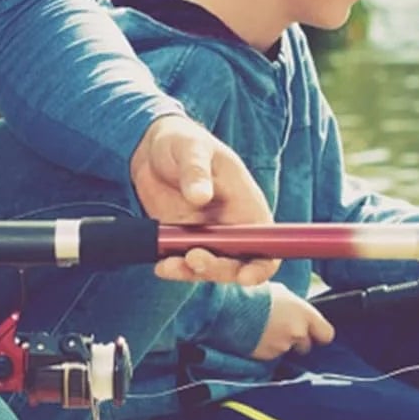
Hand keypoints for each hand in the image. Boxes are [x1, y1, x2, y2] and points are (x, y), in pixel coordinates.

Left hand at [130, 114, 277, 285]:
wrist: (151, 149)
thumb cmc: (182, 142)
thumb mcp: (191, 149)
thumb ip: (196, 171)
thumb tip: (200, 196)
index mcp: (247, 205)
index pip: (268, 245)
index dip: (262, 266)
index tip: (245, 277)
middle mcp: (231, 226)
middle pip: (238, 264)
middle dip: (218, 269)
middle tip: (194, 258)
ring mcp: (206, 237)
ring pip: (208, 268)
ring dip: (191, 272)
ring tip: (169, 265)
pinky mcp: (181, 241)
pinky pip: (182, 263)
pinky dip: (174, 268)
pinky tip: (161, 265)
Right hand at [251, 284, 336, 360]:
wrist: (232, 307)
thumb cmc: (255, 293)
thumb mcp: (281, 293)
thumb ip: (295, 306)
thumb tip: (296, 312)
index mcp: (304, 314)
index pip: (327, 334)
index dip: (319, 334)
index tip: (312, 333)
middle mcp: (298, 332)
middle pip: (306, 346)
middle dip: (296, 341)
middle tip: (281, 331)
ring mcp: (282, 346)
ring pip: (286, 350)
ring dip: (277, 343)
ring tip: (262, 330)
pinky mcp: (267, 356)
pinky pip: (270, 355)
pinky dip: (265, 348)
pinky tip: (254, 337)